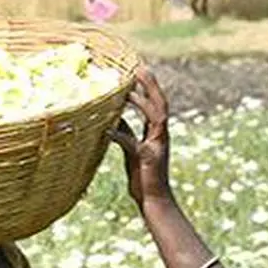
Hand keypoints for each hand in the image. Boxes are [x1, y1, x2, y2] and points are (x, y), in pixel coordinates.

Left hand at [107, 67, 171, 207]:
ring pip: (155, 117)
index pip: (156, 104)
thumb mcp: (132, 150)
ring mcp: (155, 146)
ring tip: (128, 90)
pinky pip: (132, 142)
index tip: (139, 70)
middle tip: (140, 68)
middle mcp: (160, 136)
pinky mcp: (145, 158)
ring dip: (141, 102)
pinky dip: (119, 134)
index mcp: (158, 133)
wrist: (153, 199)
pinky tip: (107, 128)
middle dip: (151, 86)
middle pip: (160, 104)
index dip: (149, 87)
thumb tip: (113, 118)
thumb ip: (126, 133)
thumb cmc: (142, 175)